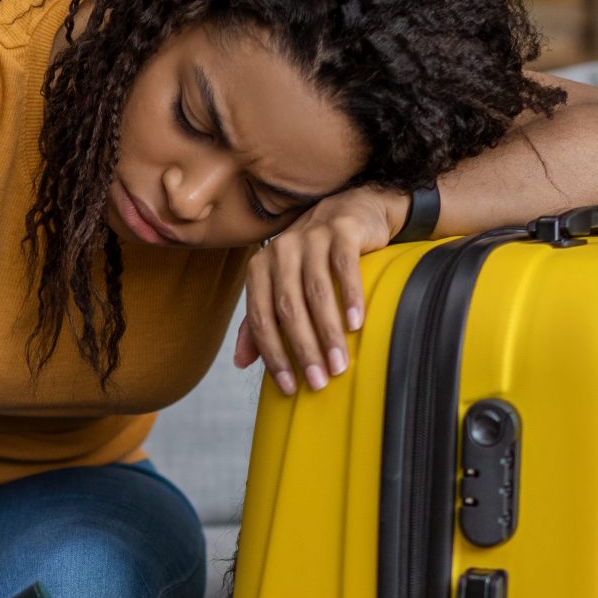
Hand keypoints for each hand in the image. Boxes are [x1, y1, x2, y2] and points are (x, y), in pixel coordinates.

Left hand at [235, 186, 405, 393]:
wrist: (350, 210)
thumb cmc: (313, 259)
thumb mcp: (282, 287)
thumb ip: (260, 322)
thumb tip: (239, 363)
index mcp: (260, 268)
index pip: (261, 318)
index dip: (273, 355)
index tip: (290, 387)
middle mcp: (280, 251)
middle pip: (288, 309)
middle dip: (303, 350)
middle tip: (319, 381)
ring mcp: (311, 238)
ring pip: (317, 292)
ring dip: (328, 332)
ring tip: (340, 364)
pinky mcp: (341, 230)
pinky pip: (344, 267)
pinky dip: (351, 297)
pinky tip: (357, 324)